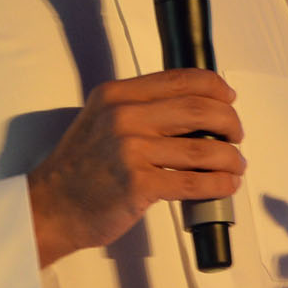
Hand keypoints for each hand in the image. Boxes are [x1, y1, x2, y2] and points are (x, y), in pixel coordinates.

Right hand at [27, 69, 245, 266]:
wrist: (51, 208)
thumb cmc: (79, 169)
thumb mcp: (101, 120)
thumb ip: (140, 109)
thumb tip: (195, 112)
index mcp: (117, 95)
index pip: (179, 80)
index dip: (214, 87)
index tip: (229, 99)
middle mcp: (124, 116)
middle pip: (199, 110)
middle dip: (229, 123)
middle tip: (236, 135)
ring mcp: (130, 150)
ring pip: (202, 149)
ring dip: (229, 158)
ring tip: (236, 165)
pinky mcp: (138, 185)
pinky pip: (192, 182)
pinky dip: (218, 184)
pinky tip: (225, 185)